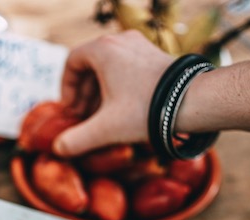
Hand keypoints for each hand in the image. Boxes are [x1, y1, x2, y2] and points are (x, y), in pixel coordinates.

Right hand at [53, 30, 173, 156]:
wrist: (192, 101)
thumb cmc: (146, 110)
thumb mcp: (105, 129)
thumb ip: (77, 139)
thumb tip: (58, 149)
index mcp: (103, 50)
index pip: (72, 61)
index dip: (67, 88)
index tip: (71, 109)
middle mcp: (121, 41)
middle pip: (91, 64)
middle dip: (84, 92)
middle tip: (85, 116)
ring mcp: (141, 45)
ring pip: (110, 66)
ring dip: (101, 90)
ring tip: (103, 116)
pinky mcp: (156, 56)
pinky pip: (128, 67)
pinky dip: (119, 86)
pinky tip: (124, 109)